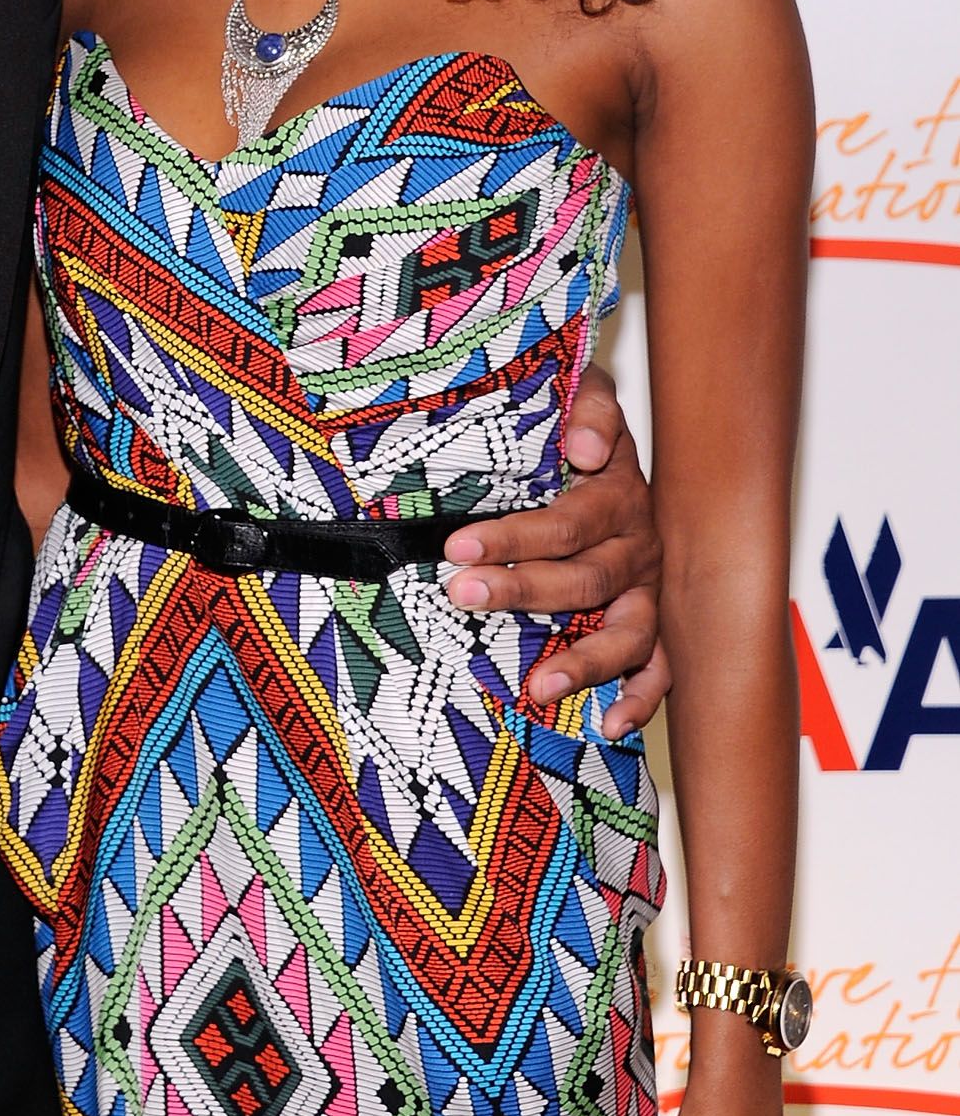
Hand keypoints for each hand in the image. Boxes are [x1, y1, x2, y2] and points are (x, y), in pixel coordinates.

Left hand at [442, 362, 666, 734]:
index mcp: (617, 491)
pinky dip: (640, 699)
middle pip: (586, 578)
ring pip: (627, 632)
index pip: (568, 521)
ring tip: (538, 686)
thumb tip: (585, 448)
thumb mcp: (578, 392)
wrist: (603, 446)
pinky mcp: (650, 622)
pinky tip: (610, 723)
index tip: (457, 546)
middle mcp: (637, 544)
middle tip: (464, 594)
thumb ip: (585, 407)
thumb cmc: (573, 424)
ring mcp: (646, 588)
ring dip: (585, 662)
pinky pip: (658, 668)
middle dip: (521, 591)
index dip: (515, 536)